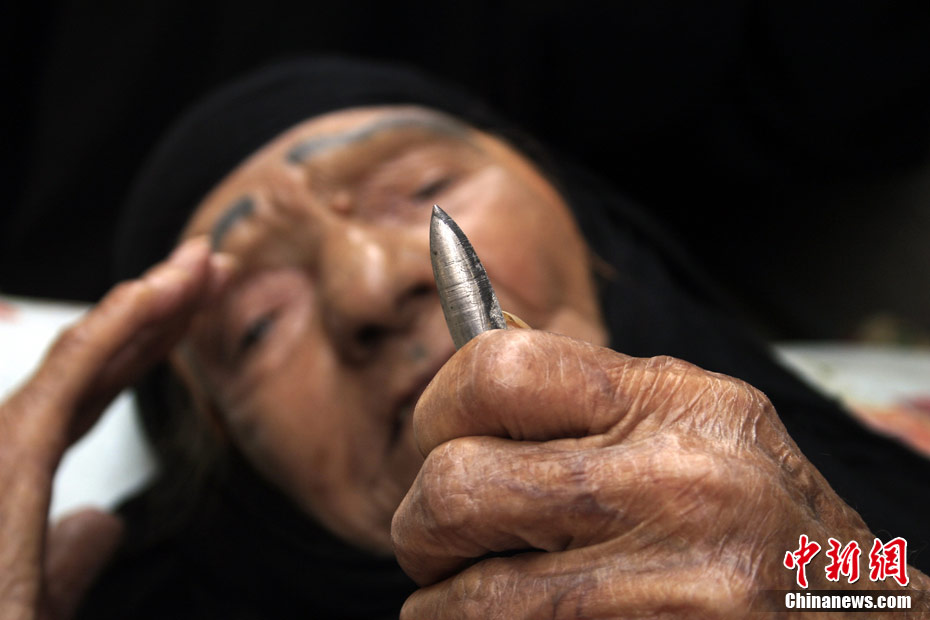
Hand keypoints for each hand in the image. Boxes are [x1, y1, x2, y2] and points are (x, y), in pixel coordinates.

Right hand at [0, 237, 233, 619]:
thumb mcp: (40, 597)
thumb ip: (73, 554)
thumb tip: (102, 524)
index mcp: (25, 468)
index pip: (100, 386)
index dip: (150, 340)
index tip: (195, 306)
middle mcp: (16, 444)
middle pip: (102, 358)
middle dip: (160, 306)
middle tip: (208, 263)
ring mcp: (10, 442)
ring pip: (91, 352)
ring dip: (150, 300)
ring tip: (198, 262)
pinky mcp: (14, 449)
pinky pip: (72, 374)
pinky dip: (113, 327)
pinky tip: (153, 293)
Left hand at [392, 330, 929, 617]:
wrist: (856, 617)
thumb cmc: (760, 519)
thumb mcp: (692, 425)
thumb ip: (589, 398)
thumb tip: (470, 358)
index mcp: (674, 402)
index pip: (497, 367)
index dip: (436, 408)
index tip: (434, 443)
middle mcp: (675, 482)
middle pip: (456, 484)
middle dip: (420, 524)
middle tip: (437, 540)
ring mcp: (672, 581)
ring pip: (465, 591)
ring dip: (443, 599)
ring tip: (471, 593)